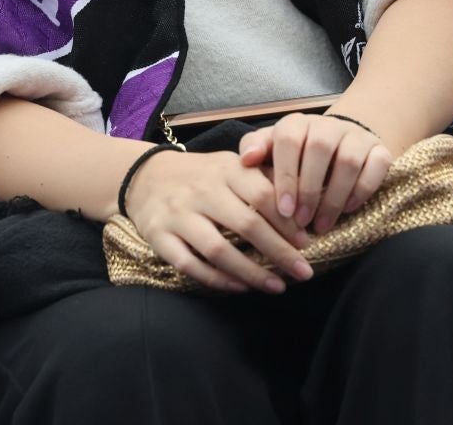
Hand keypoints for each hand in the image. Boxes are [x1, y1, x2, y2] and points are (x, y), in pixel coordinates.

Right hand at [120, 148, 314, 293]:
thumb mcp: (230, 165)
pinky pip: (190, 264)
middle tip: (304, 273)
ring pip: (218, 249)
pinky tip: (240, 287)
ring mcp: (178, 214)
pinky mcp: (159, 236)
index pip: (263, 194)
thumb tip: (306, 200)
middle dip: (280, 252)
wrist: (145, 176)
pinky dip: (217, 280)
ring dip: (252, 272)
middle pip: (247, 224)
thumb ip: (263, 178)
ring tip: (278, 287)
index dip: (288, 221)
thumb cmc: (201, 175)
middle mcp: (201, 190)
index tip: (307, 243)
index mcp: (225, 169)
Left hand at [238, 113, 392, 234]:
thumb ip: (254, 150)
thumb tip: (246, 160)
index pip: (288, 141)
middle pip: (319, 149)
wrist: (337, 143)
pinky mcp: (380, 149)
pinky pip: (377, 166)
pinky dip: (362, 190)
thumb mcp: (271, 149)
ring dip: (334, 197)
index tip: (284, 209)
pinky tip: (348, 209)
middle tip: (302, 222)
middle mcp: (327, 124)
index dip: (286, 176)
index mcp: (296, 123)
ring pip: (348, 161)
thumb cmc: (295, 154)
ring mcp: (356, 136)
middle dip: (310, 190)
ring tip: (321, 224)